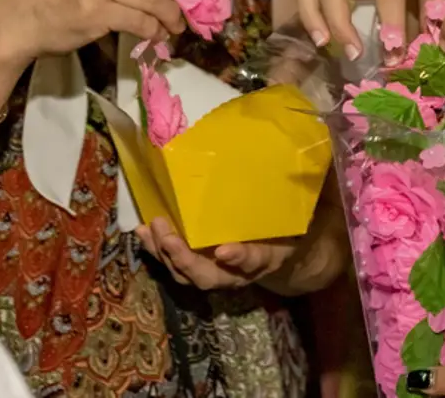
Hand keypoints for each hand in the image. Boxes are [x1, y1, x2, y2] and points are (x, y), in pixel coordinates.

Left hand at [136, 217, 298, 290]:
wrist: (277, 255)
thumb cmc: (281, 229)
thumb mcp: (290, 219)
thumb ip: (290, 202)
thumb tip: (303, 168)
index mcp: (264, 258)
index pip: (254, 260)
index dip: (240, 257)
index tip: (226, 250)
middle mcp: (236, 273)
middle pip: (207, 276)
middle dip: (185, 259)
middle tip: (169, 237)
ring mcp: (214, 273)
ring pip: (185, 274)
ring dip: (164, 254)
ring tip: (149, 229)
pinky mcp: (196, 267)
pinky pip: (173, 264)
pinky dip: (156, 249)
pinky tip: (141, 231)